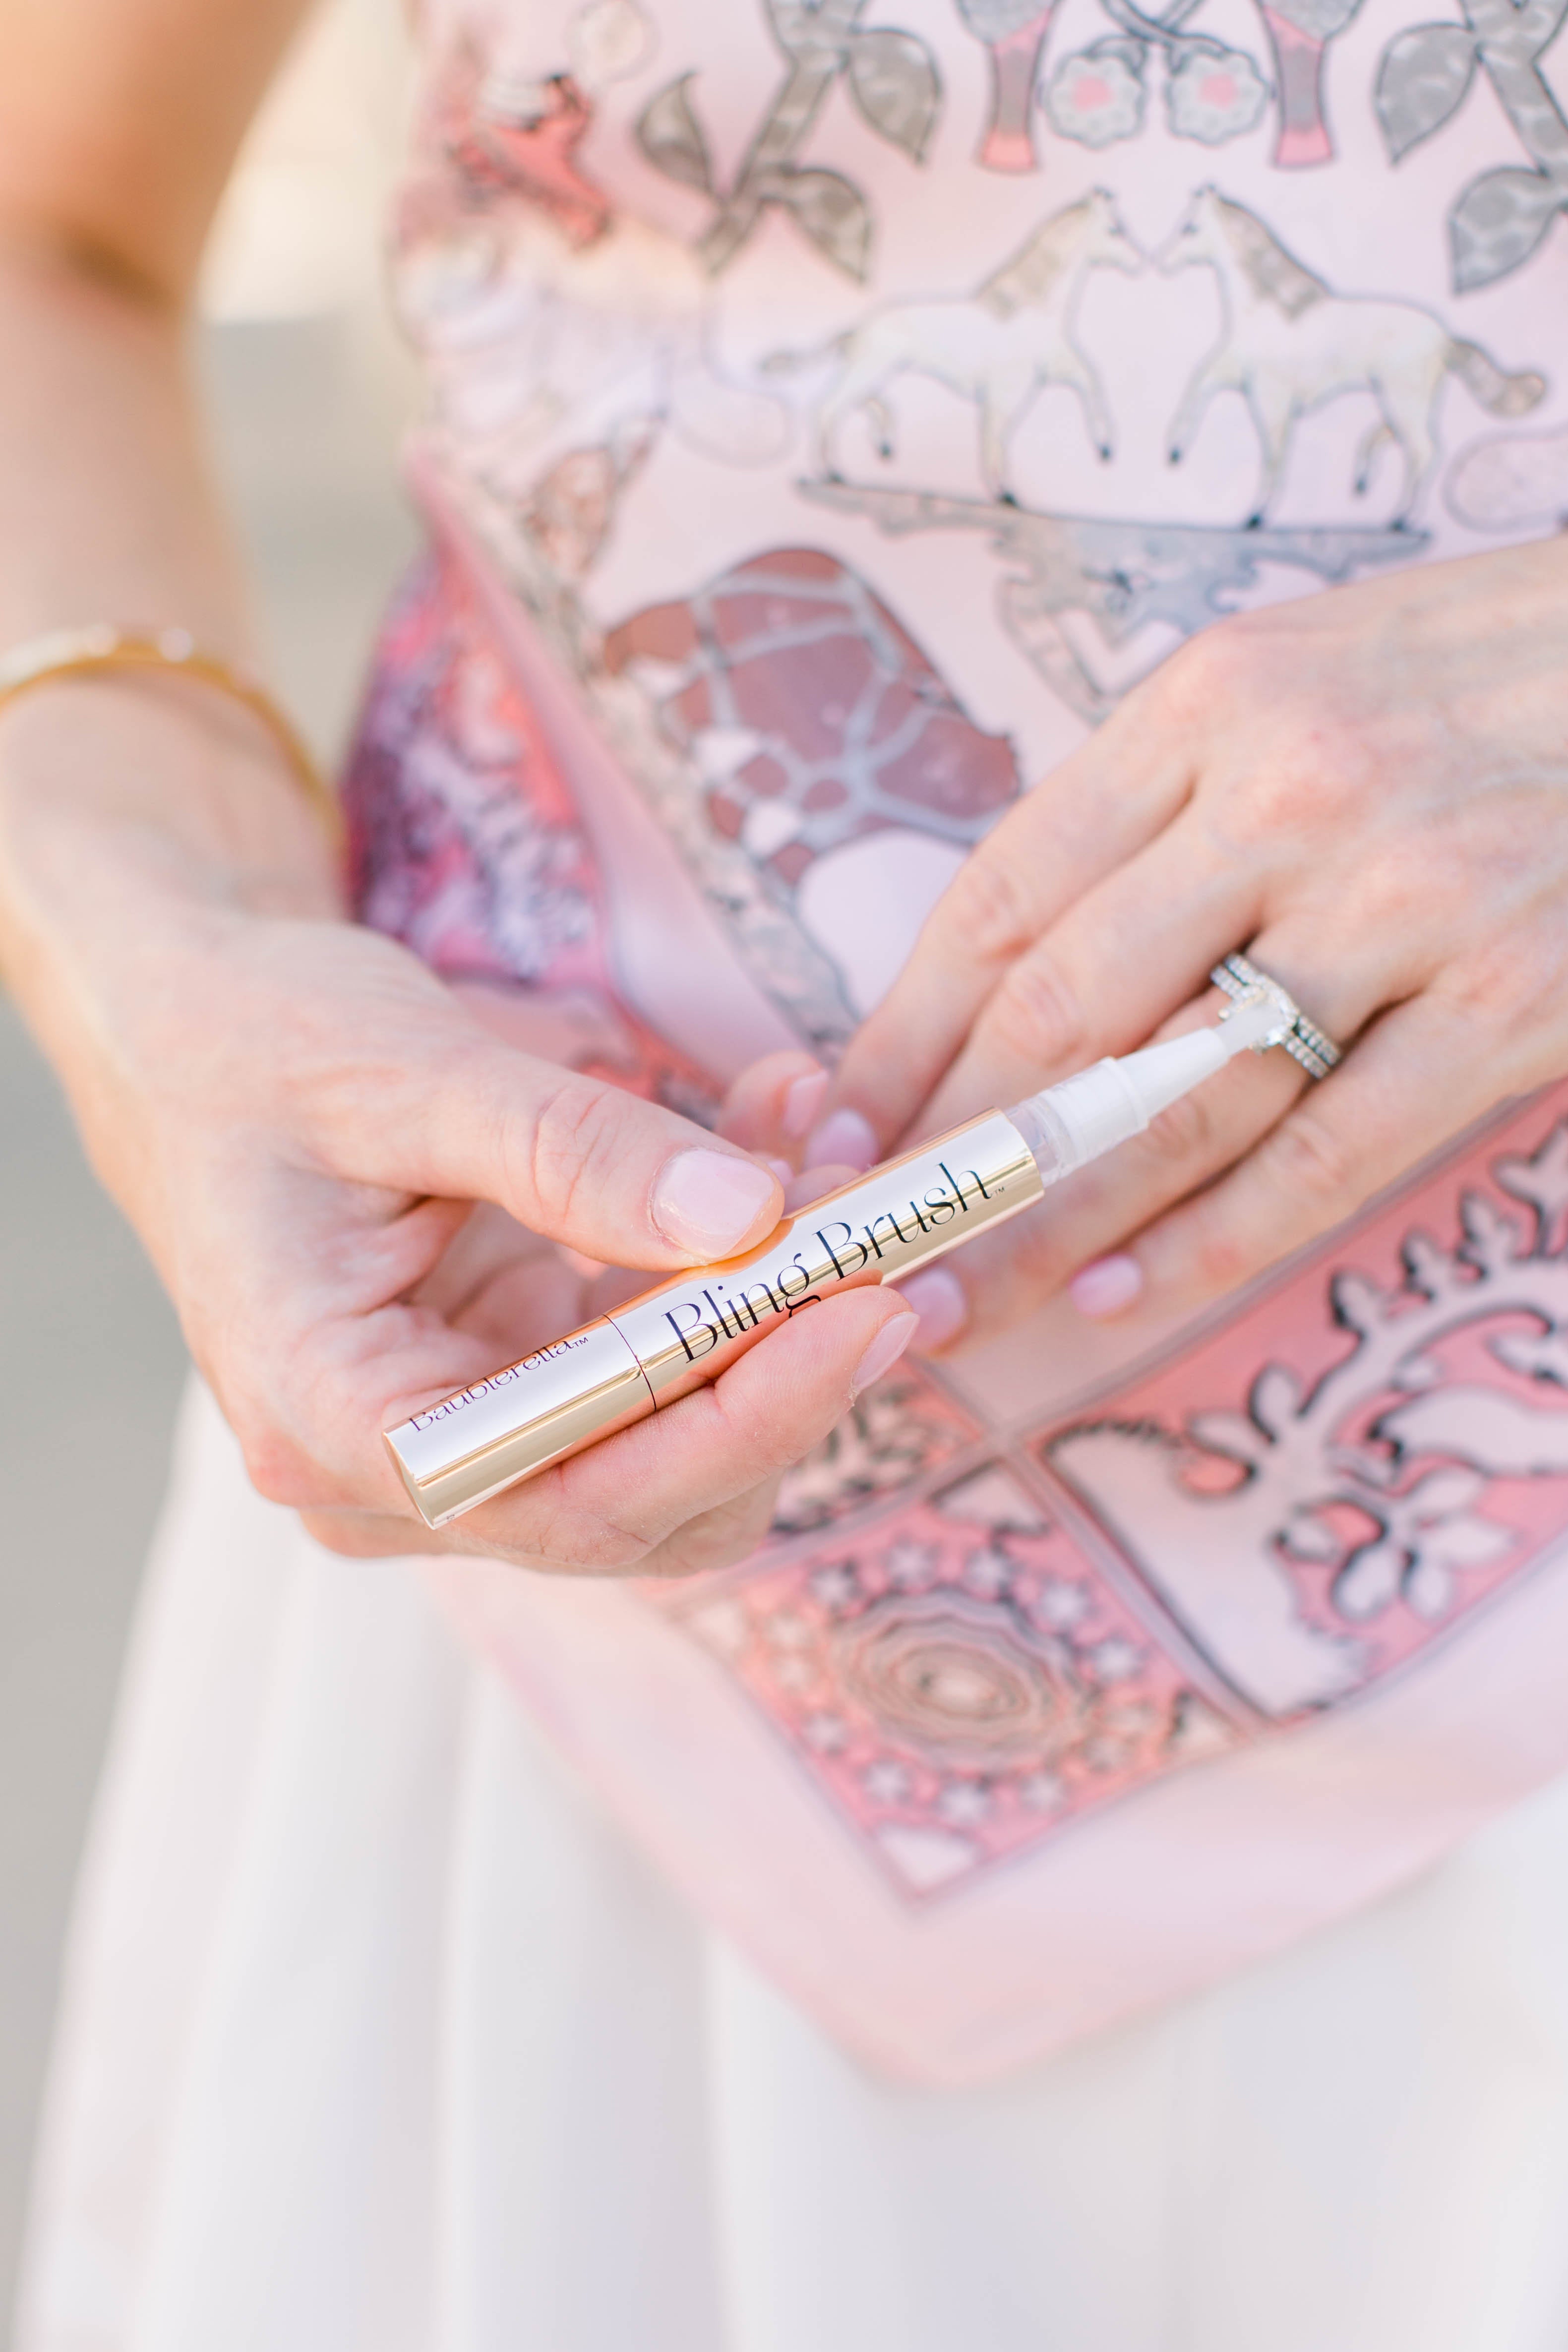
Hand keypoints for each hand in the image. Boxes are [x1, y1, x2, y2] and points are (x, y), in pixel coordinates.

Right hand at [1, 696, 916, 1574]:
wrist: (193, 1031)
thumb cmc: (258, 1043)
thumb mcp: (409, 1070)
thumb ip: (578, 1151)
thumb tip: (752, 1214)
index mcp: (330, 1417)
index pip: (573, 1492)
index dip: (738, 1415)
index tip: (864, 1305)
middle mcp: (387, 1474)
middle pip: (644, 1501)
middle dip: (783, 1375)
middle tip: (896, 1236)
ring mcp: (454, 1442)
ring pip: (672, 1454)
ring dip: (775, 1326)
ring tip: (846, 1169)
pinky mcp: (509, 1389)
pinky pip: (653, 1372)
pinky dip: (729, 1281)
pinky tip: (782, 1153)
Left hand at [827, 536, 1567, 1347]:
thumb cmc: (1490, 677)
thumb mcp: (1305, 679)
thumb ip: (1167, 810)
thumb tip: (1020, 971)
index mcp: (1212, 704)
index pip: (1007, 896)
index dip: (902, 1033)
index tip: (836, 1131)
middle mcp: (1291, 794)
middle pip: (1064, 1013)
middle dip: (945, 1153)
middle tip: (860, 1248)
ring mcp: (1406, 900)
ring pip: (1175, 1101)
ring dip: (1046, 1223)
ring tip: (956, 1302)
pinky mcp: (1512, 1001)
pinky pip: (1322, 1154)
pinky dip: (1205, 1240)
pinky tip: (1113, 1297)